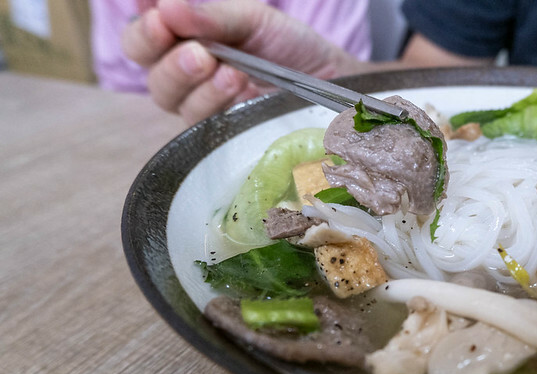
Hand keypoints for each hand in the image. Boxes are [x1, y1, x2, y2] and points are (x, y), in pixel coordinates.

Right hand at [122, 0, 365, 122]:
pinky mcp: (220, 130)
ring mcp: (201, 103)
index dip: (144, 31)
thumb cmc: (288, 45)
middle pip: (148, 69)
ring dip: (197, 84)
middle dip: (167, 58)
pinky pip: (200, 124)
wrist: (328, 80)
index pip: (141, 35)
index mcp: (183, 36)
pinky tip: (239, 87)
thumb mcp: (254, 19)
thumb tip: (166, 7)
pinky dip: (216, 103)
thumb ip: (212, 14)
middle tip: (199, 53)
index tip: (161, 20)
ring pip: (172, 100)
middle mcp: (183, 71)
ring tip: (231, 71)